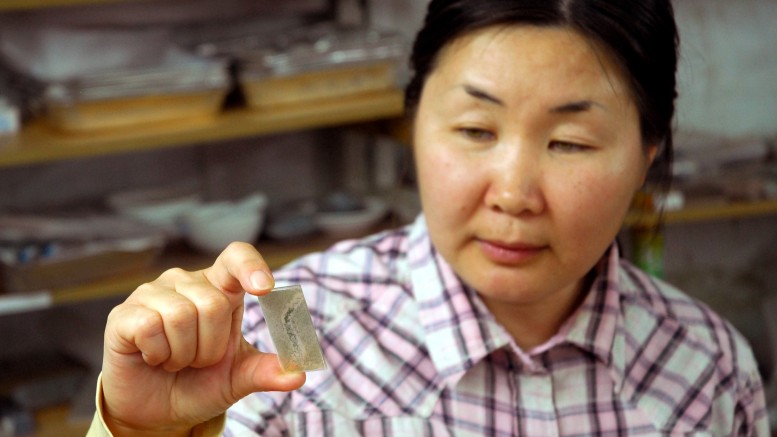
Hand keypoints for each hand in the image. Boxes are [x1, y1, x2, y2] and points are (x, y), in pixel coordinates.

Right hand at [100, 242, 304, 436]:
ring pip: (182, 315)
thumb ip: (266, 371)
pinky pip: (150, 326)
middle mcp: (186, 282)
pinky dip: (159, 353)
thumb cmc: (199, 384)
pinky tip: (154, 358)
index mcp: (220, 289)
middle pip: (213, 303)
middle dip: (211, 346)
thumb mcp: (238, 379)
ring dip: (184, 353)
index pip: (237, 257)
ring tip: (176, 360)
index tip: (264, 289)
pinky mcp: (124, 314)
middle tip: (197, 360)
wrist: (158, 412)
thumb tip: (299, 373)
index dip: (251, 267)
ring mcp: (152, 294)